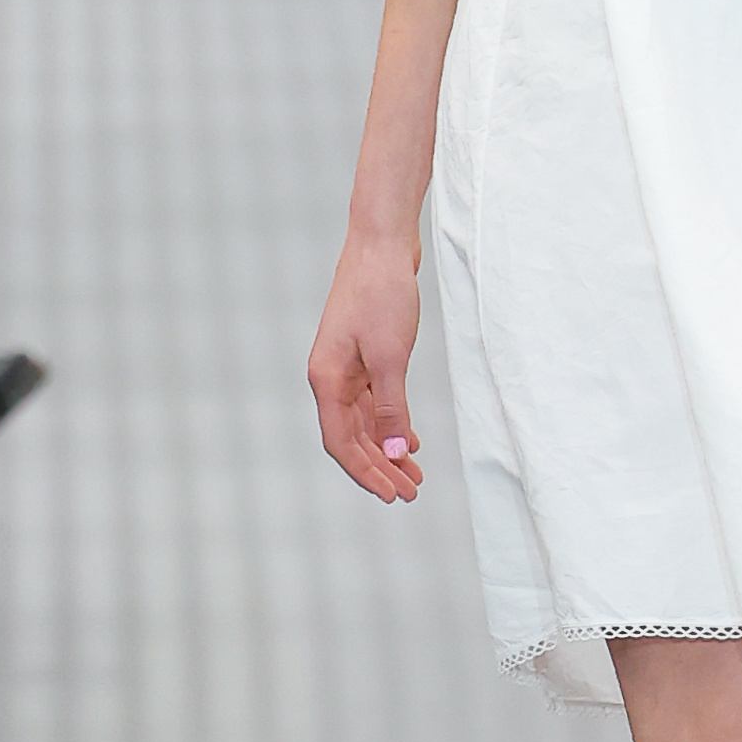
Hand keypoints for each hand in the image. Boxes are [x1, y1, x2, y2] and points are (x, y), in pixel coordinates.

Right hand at [309, 236, 422, 500]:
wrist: (382, 245)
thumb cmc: (381, 293)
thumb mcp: (390, 355)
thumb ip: (391, 407)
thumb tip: (393, 454)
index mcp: (326, 379)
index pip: (341, 442)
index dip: (365, 473)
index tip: (392, 495)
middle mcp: (330, 378)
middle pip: (352, 438)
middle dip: (380, 468)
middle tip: (411, 492)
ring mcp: (346, 368)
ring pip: (365, 423)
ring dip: (387, 450)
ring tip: (414, 475)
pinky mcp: (364, 357)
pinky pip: (374, 403)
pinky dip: (391, 424)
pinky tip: (410, 441)